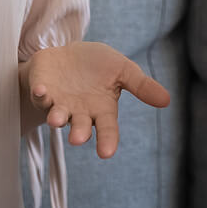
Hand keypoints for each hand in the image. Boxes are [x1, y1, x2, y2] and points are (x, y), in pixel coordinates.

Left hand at [27, 41, 171, 158]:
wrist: (68, 54)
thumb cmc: (98, 66)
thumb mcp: (123, 70)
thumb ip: (141, 85)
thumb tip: (167, 100)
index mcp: (102, 109)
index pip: (108, 128)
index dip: (107, 141)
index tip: (106, 153)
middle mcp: (80, 112)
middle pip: (80, 127)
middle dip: (79, 133)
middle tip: (77, 138)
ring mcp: (60, 104)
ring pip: (58, 116)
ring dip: (57, 118)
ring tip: (57, 119)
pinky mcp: (42, 92)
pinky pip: (40, 96)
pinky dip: (40, 94)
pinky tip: (42, 91)